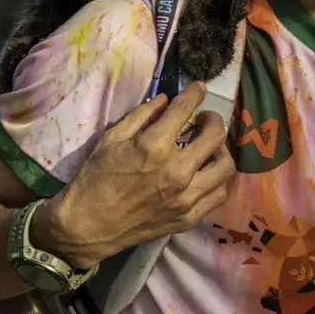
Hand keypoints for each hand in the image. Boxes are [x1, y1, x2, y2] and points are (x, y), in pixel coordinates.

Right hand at [32, 82, 235, 270]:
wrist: (89, 225)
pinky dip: (217, 179)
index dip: (196, 92)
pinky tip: (206, 173)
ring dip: (220, 150)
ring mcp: (186, 197)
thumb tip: (166, 100)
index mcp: (155, 146)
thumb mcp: (112, 138)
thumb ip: (142, 115)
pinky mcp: (189, 217)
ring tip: (209, 148)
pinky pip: (219, 194)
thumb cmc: (96, 178)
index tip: (199, 88)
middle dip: (212, 119)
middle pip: (215, 135)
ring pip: (225, 166)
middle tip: (204, 119)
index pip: (186, 108)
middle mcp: (177, 170)